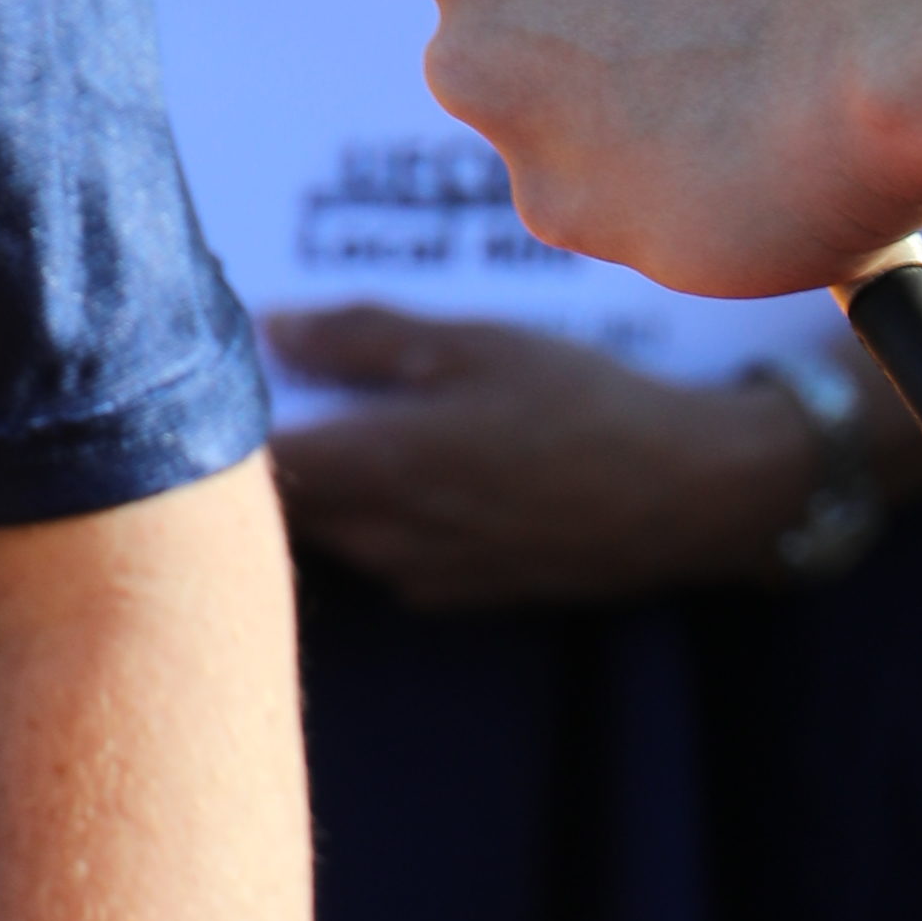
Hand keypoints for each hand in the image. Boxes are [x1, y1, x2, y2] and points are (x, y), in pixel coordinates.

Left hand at [260, 299, 830, 605]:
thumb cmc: (584, 403)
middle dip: (270, 452)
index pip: (253, 461)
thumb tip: (269, 326)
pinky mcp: (460, 594)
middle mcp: (384, 539)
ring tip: (349, 416)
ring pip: (331, 533)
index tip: (229, 366)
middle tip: (281, 382)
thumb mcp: (473, 341)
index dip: (229, 415)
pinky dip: (375, 515)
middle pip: (284, 505)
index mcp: (377, 468)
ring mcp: (421, 576)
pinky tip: (417, 466)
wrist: (692, 496)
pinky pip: (383, 554)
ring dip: (325, 485)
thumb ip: (360, 335)